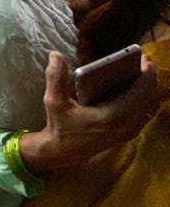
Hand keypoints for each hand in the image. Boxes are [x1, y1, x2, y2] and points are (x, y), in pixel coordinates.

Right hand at [20, 51, 160, 175]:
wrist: (63, 152)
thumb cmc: (60, 126)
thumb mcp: (53, 101)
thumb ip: (55, 77)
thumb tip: (55, 54)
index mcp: (111, 116)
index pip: (139, 94)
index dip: (147, 76)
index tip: (146, 60)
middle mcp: (124, 125)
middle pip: (149, 99)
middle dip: (151, 78)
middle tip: (146, 61)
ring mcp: (128, 131)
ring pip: (150, 107)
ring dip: (151, 89)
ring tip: (144, 72)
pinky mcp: (127, 133)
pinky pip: (146, 114)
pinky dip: (148, 100)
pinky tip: (141, 89)